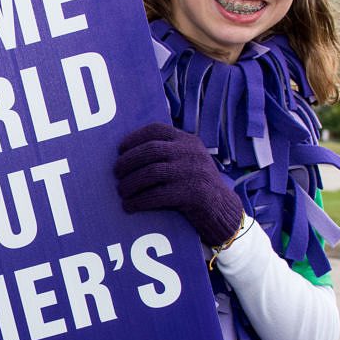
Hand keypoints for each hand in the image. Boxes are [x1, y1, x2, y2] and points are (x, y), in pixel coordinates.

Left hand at [115, 123, 244, 248]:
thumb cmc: (196, 185)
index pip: (156, 130)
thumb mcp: (187, 161)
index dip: (134, 138)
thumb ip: (168, 153)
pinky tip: (130, 206)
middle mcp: (191, 152)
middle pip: (150, 150)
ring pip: (151, 173)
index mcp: (188, 140)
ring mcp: (193, 172)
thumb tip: (127, 155)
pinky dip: (139, 201)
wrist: (224, 210)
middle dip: (128, 162)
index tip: (120, 149)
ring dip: (130, 183)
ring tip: (121, 192)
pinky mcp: (193, 194)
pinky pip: (157, 195)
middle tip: (116, 174)